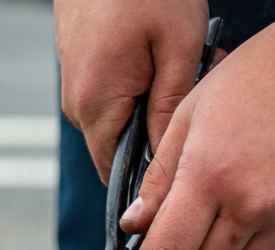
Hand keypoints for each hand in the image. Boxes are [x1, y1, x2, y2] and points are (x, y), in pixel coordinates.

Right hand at [56, 0, 208, 181]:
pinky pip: (114, 98)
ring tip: (186, 66)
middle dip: (163, 131)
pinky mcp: (81, 70)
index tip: (190, 151)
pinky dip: (143, 86)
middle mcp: (77, 105)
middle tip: (198, 90)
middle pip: (123, 148)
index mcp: (96, 106)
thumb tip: (164, 163)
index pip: (119, 175)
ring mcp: (76, 87)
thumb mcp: (177, 48)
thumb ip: (169, 111)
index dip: (154, 176)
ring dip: (157, 104)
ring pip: (122, 121)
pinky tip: (166, 57)